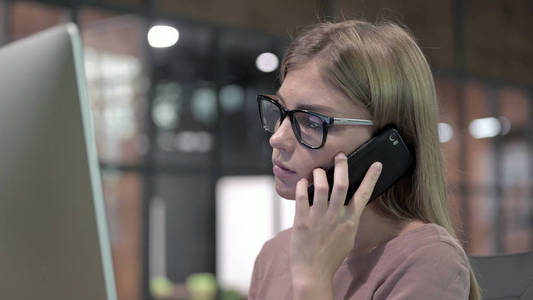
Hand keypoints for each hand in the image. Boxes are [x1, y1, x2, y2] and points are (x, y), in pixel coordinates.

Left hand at [289, 153, 381, 298]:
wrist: (313, 273)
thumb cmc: (330, 256)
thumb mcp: (347, 237)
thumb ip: (349, 220)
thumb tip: (351, 204)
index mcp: (350, 221)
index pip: (364, 195)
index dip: (371, 178)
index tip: (376, 164)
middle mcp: (336, 217)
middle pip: (342, 185)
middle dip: (342, 166)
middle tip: (340, 156)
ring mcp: (319, 218)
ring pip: (322, 187)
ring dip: (320, 174)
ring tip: (319, 170)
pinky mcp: (302, 221)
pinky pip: (302, 197)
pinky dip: (302, 185)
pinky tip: (302, 181)